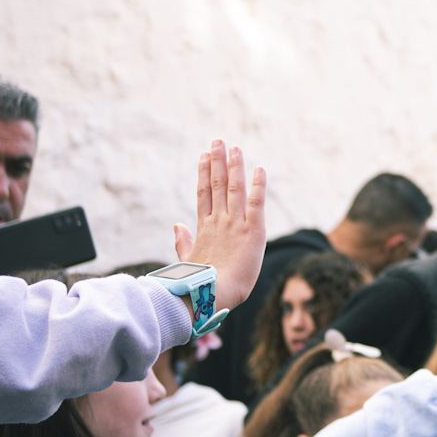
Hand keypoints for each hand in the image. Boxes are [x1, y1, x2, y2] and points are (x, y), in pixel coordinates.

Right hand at [170, 140, 266, 312]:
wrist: (213, 295)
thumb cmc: (201, 285)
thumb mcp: (189, 260)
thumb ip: (183, 242)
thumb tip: (176, 225)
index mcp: (204, 229)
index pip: (203, 194)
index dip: (203, 173)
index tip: (203, 156)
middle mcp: (219, 222)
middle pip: (217, 185)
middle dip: (218, 161)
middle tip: (218, 141)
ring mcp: (235, 224)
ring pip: (234, 188)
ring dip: (234, 166)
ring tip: (233, 147)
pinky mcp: (253, 231)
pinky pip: (257, 203)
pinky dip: (258, 185)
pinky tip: (260, 169)